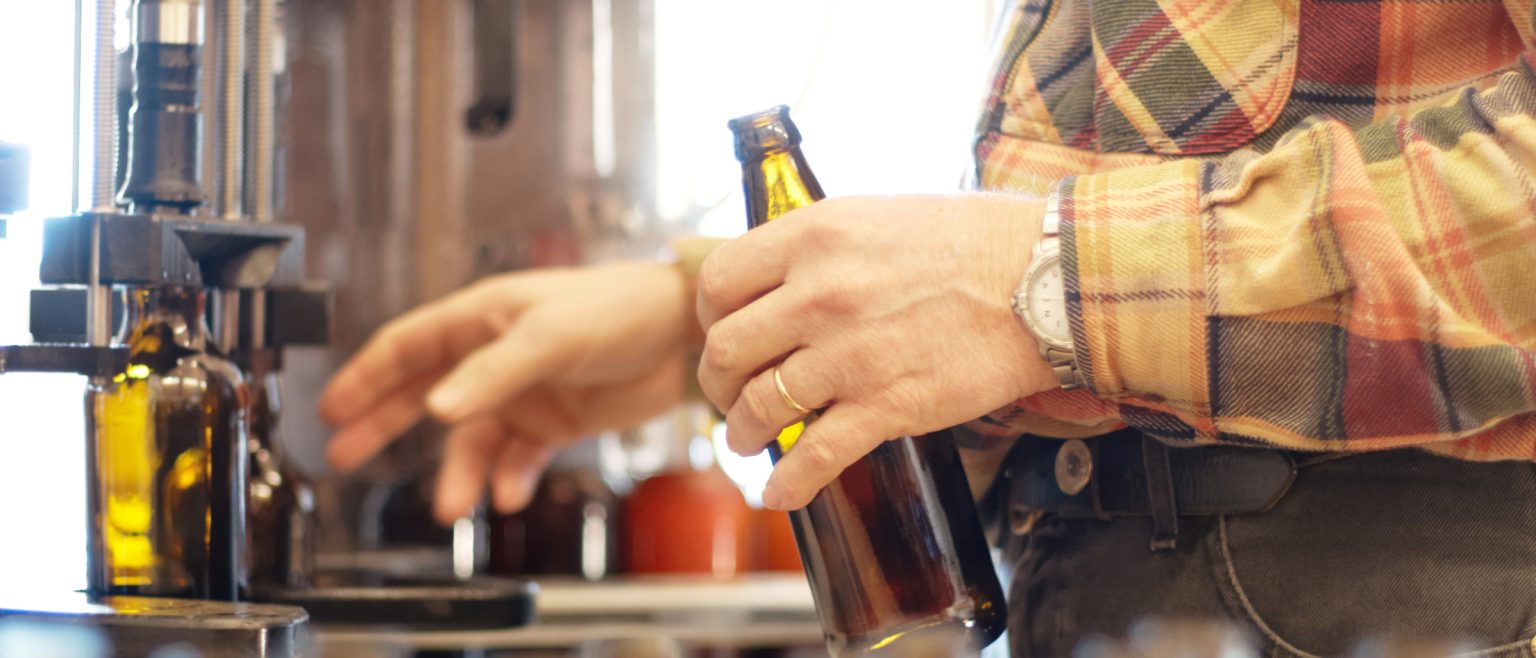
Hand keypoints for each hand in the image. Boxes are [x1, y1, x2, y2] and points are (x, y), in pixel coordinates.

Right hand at [320, 261, 691, 522]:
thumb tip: (437, 408)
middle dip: (383, 426)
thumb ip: (493, 374)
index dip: (365, 376)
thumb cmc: (617, 308)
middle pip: (421, 393)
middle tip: (345, 456)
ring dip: (459, 470)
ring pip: (471, 438)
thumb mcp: (549, 336)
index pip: (406, 346)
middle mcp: (492, 355)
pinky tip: (507, 493)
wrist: (681, 333)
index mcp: (480, 318)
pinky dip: (508, 477)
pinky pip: (516, 456)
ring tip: (451, 506)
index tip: (331, 408)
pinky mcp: (554, 421)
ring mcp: (522, 391)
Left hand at [695, 194, 1057, 509]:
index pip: (718, 283)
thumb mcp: (877, 215)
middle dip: (717, 383)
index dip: (709, 318)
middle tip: (730, 395)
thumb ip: (819, 246)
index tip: (721, 334)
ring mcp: (850, 354)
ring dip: (745, 434)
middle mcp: (819, 294)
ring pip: (759, 408)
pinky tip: (781, 493)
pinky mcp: (887, 406)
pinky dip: (788, 484)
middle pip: (726, 351)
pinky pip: (814, 458)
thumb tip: (780, 278)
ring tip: (751, 441)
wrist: (1046, 280)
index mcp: (812, 236)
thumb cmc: (974, 242)